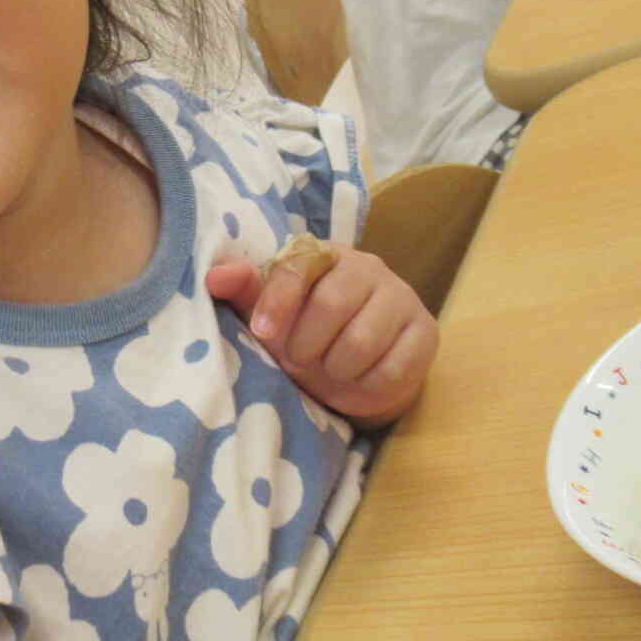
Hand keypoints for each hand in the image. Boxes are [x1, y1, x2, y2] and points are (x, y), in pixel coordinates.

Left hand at [206, 241, 435, 423]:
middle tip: (300, 359)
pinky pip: (392, 367)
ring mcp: (402, 297)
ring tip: (330, 369)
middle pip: (331, 304)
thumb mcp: (271, 315)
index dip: (277, 302)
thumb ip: (245, 292)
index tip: (262, 334)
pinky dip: (367, 385)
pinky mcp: (425, 333)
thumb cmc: (306, 335)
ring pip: (362, 340)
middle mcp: (369, 267)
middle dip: (306, 345)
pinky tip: (360, 380)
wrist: (355, 373)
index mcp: (326, 255)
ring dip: (335, 368)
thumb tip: (215, 276)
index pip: (299, 265)